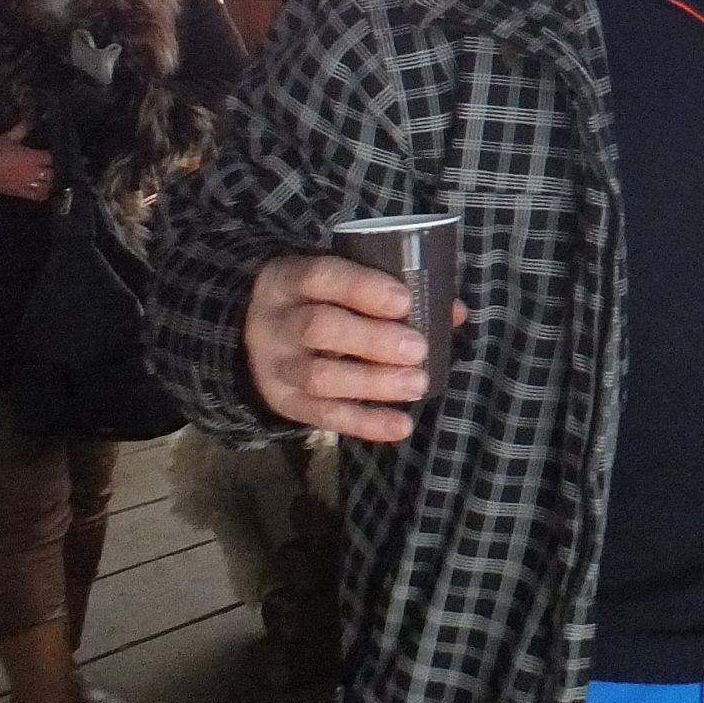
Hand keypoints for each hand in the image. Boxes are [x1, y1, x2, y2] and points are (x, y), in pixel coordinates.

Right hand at [0, 126, 56, 201]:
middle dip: (51, 169)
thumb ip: (22, 130)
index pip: (49, 158)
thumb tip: (31, 120)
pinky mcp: (19, 192)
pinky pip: (36, 196)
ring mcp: (26, 183)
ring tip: (48, 178)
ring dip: (49, 182)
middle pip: (51, 172)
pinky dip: (43, 194)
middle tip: (49, 166)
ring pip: (46, 185)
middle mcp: (31, 171)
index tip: (49, 154)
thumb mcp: (7, 137)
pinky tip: (45, 191)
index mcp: (30, 156)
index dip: (50, 156)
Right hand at [242, 254, 464, 442]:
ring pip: (319, 377)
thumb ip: (390, 289)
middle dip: (373, 340)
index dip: (363, 289)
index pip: (322, 277)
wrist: (251, 336)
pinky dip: (365, 424)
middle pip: (318, 328)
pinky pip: (323, 416)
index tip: (405, 301)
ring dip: (373, 383)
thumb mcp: (337, 281)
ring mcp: (276, 366)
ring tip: (417, 384)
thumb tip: (452, 311)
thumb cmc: (316, 300)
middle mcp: (277, 322)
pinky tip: (401, 426)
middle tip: (417, 349)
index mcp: (290, 279)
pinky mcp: (284, 403)